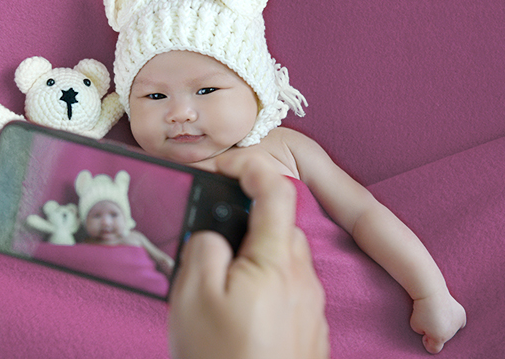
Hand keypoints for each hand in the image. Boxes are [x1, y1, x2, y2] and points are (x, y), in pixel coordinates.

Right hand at [168, 150, 329, 358]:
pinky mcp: (311, 331)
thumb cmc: (224, 358)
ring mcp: (310, 306)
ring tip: (224, 294)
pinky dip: (268, 290)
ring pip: (285, 261)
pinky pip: (290, 292)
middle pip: (280, 227)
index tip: (232, 165)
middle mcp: (301, 277)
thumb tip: (214, 235)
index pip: (276, 191)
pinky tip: (243, 319)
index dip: (254, 167)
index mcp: (274, 259)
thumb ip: (204, 250)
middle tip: (214, 249)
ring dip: (257, 262)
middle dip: (249, 225)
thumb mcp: (193, 298)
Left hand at [410, 289, 466, 353]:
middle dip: (436, 332)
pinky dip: (454, 320)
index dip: (427, 342)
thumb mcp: (415, 325)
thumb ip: (424, 332)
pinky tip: (447, 315)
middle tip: (428, 320)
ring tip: (436, 314)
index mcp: (439, 338)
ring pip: (451, 330)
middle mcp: (450, 333)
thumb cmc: (421, 308)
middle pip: (443, 338)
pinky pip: (459, 322)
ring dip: (445, 325)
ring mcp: (458, 324)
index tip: (423, 335)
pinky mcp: (462, 314)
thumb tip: (431, 330)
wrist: (431, 291)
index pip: (434, 349)